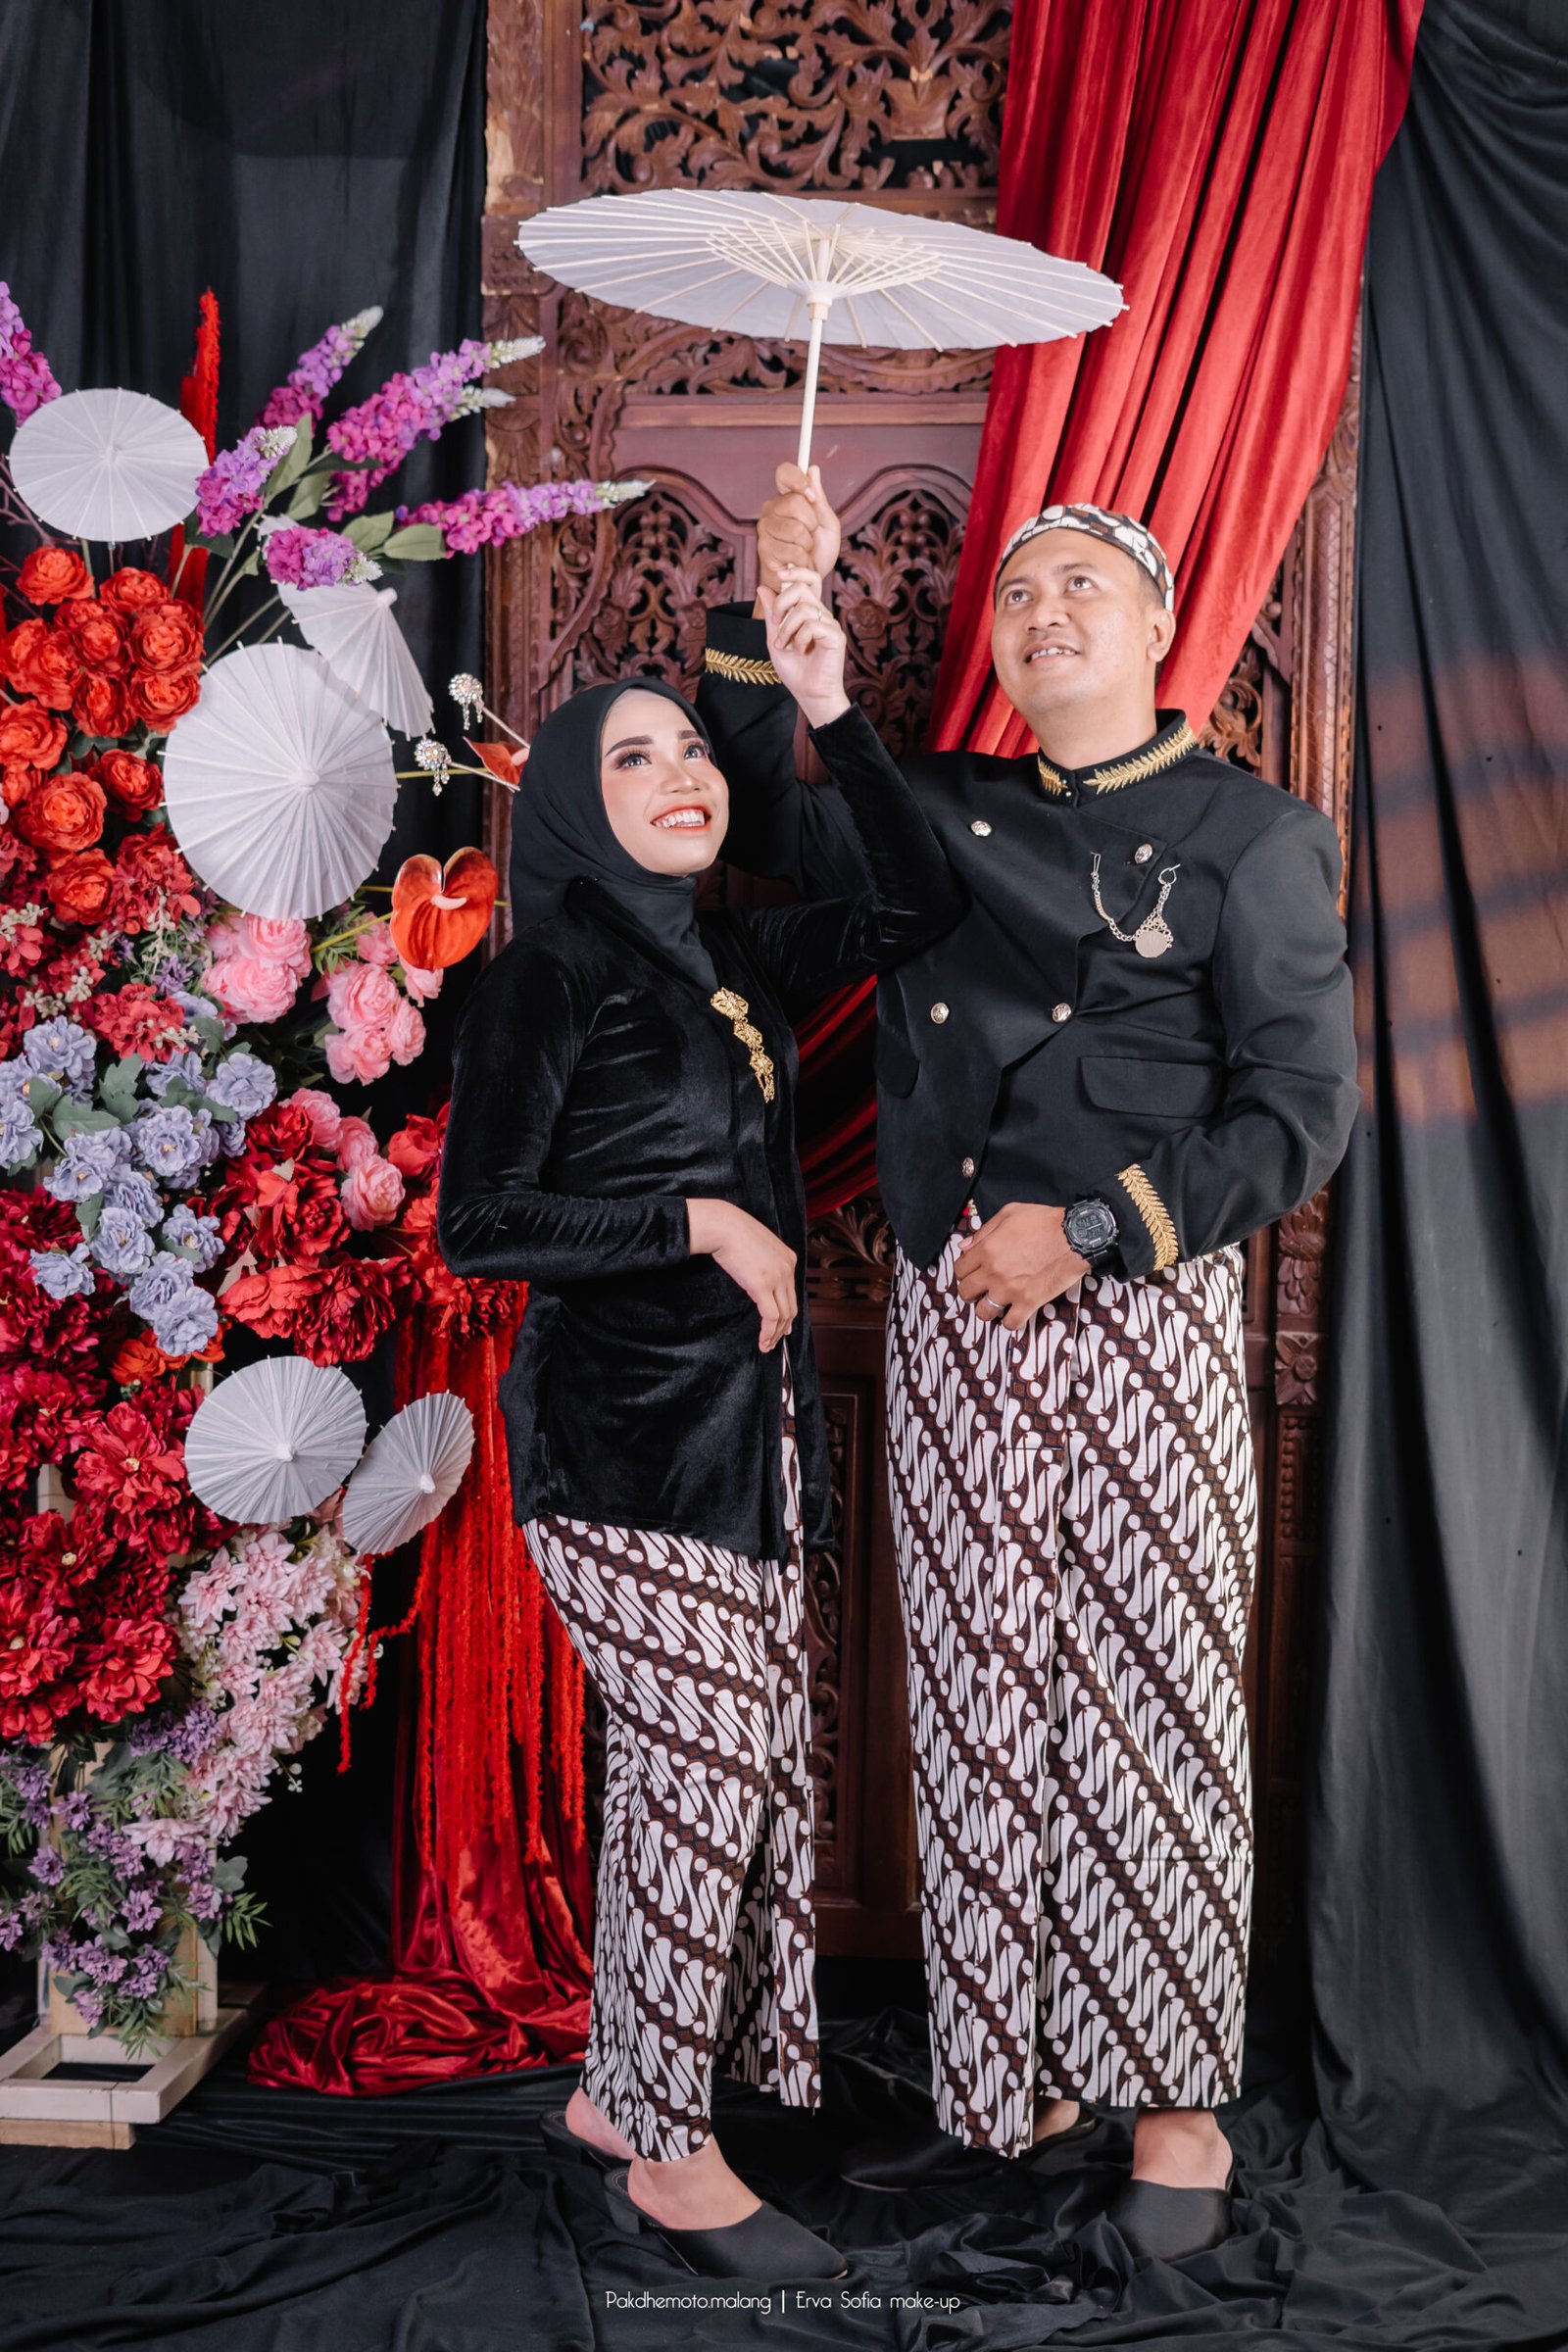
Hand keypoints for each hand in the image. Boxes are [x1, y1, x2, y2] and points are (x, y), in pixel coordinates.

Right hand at [687, 1198, 797, 1351]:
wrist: (724, 1226)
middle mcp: (788, 1268)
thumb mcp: (758, 1246)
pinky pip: (770, 1316)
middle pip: (792, 1307)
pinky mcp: (762, 1285)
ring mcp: (777, 1277)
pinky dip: (768, 1332)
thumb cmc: (733, 1232)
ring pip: (783, 1315)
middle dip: (784, 1328)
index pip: (792, 1293)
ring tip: (766, 1346)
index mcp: (789, 1258)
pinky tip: (762, 1341)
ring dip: (775, 1334)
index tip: (783, 1327)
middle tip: (775, 1342)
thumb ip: (765, 1263)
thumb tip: (759, 1280)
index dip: (789, 1314)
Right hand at [756, 462, 841, 596]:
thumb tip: (813, 469)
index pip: (784, 473)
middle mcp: (772, 509)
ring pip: (795, 528)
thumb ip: (819, 499)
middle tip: (810, 535)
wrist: (807, 581)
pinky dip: (802, 559)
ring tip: (804, 551)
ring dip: (807, 544)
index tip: (811, 497)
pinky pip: (792, 549)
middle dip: (811, 523)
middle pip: (795, 501)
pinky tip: (798, 563)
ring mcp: (765, 528)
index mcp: (787, 498)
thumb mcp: (827, 524)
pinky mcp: (764, 548)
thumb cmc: (818, 553)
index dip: (798, 480)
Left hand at [757, 570, 849, 729]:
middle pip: (803, 587)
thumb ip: (772, 614)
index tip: (779, 574)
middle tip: (775, 623)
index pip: (809, 579)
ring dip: (787, 626)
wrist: (809, 694)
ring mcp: (830, 624)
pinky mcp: (835, 636)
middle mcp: (822, 614)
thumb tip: (763, 586)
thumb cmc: (795, 670)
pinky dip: (799, 638)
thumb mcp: (776, 638)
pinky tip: (800, 651)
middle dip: (782, 602)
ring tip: (785, 645)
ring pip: (804, 607)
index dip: (796, 571)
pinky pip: (812, 624)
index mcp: (810, 612)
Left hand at [955, 1203, 1089, 1329]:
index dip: (963, 1272)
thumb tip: (964, 1246)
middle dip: (970, 1292)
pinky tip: (1015, 1313)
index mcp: (986, 1250)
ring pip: (984, 1313)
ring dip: (987, 1309)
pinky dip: (1011, 1321)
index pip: (960, 1269)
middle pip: (966, 1293)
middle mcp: (993, 1272)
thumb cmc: (1045, 1222)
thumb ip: (984, 1231)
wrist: (1074, 1236)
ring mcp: (1010, 1289)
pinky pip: (1011, 1323)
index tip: (972, 1273)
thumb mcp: (1010, 1213)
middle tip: (980, 1290)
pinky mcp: (1029, 1302)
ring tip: (996, 1304)